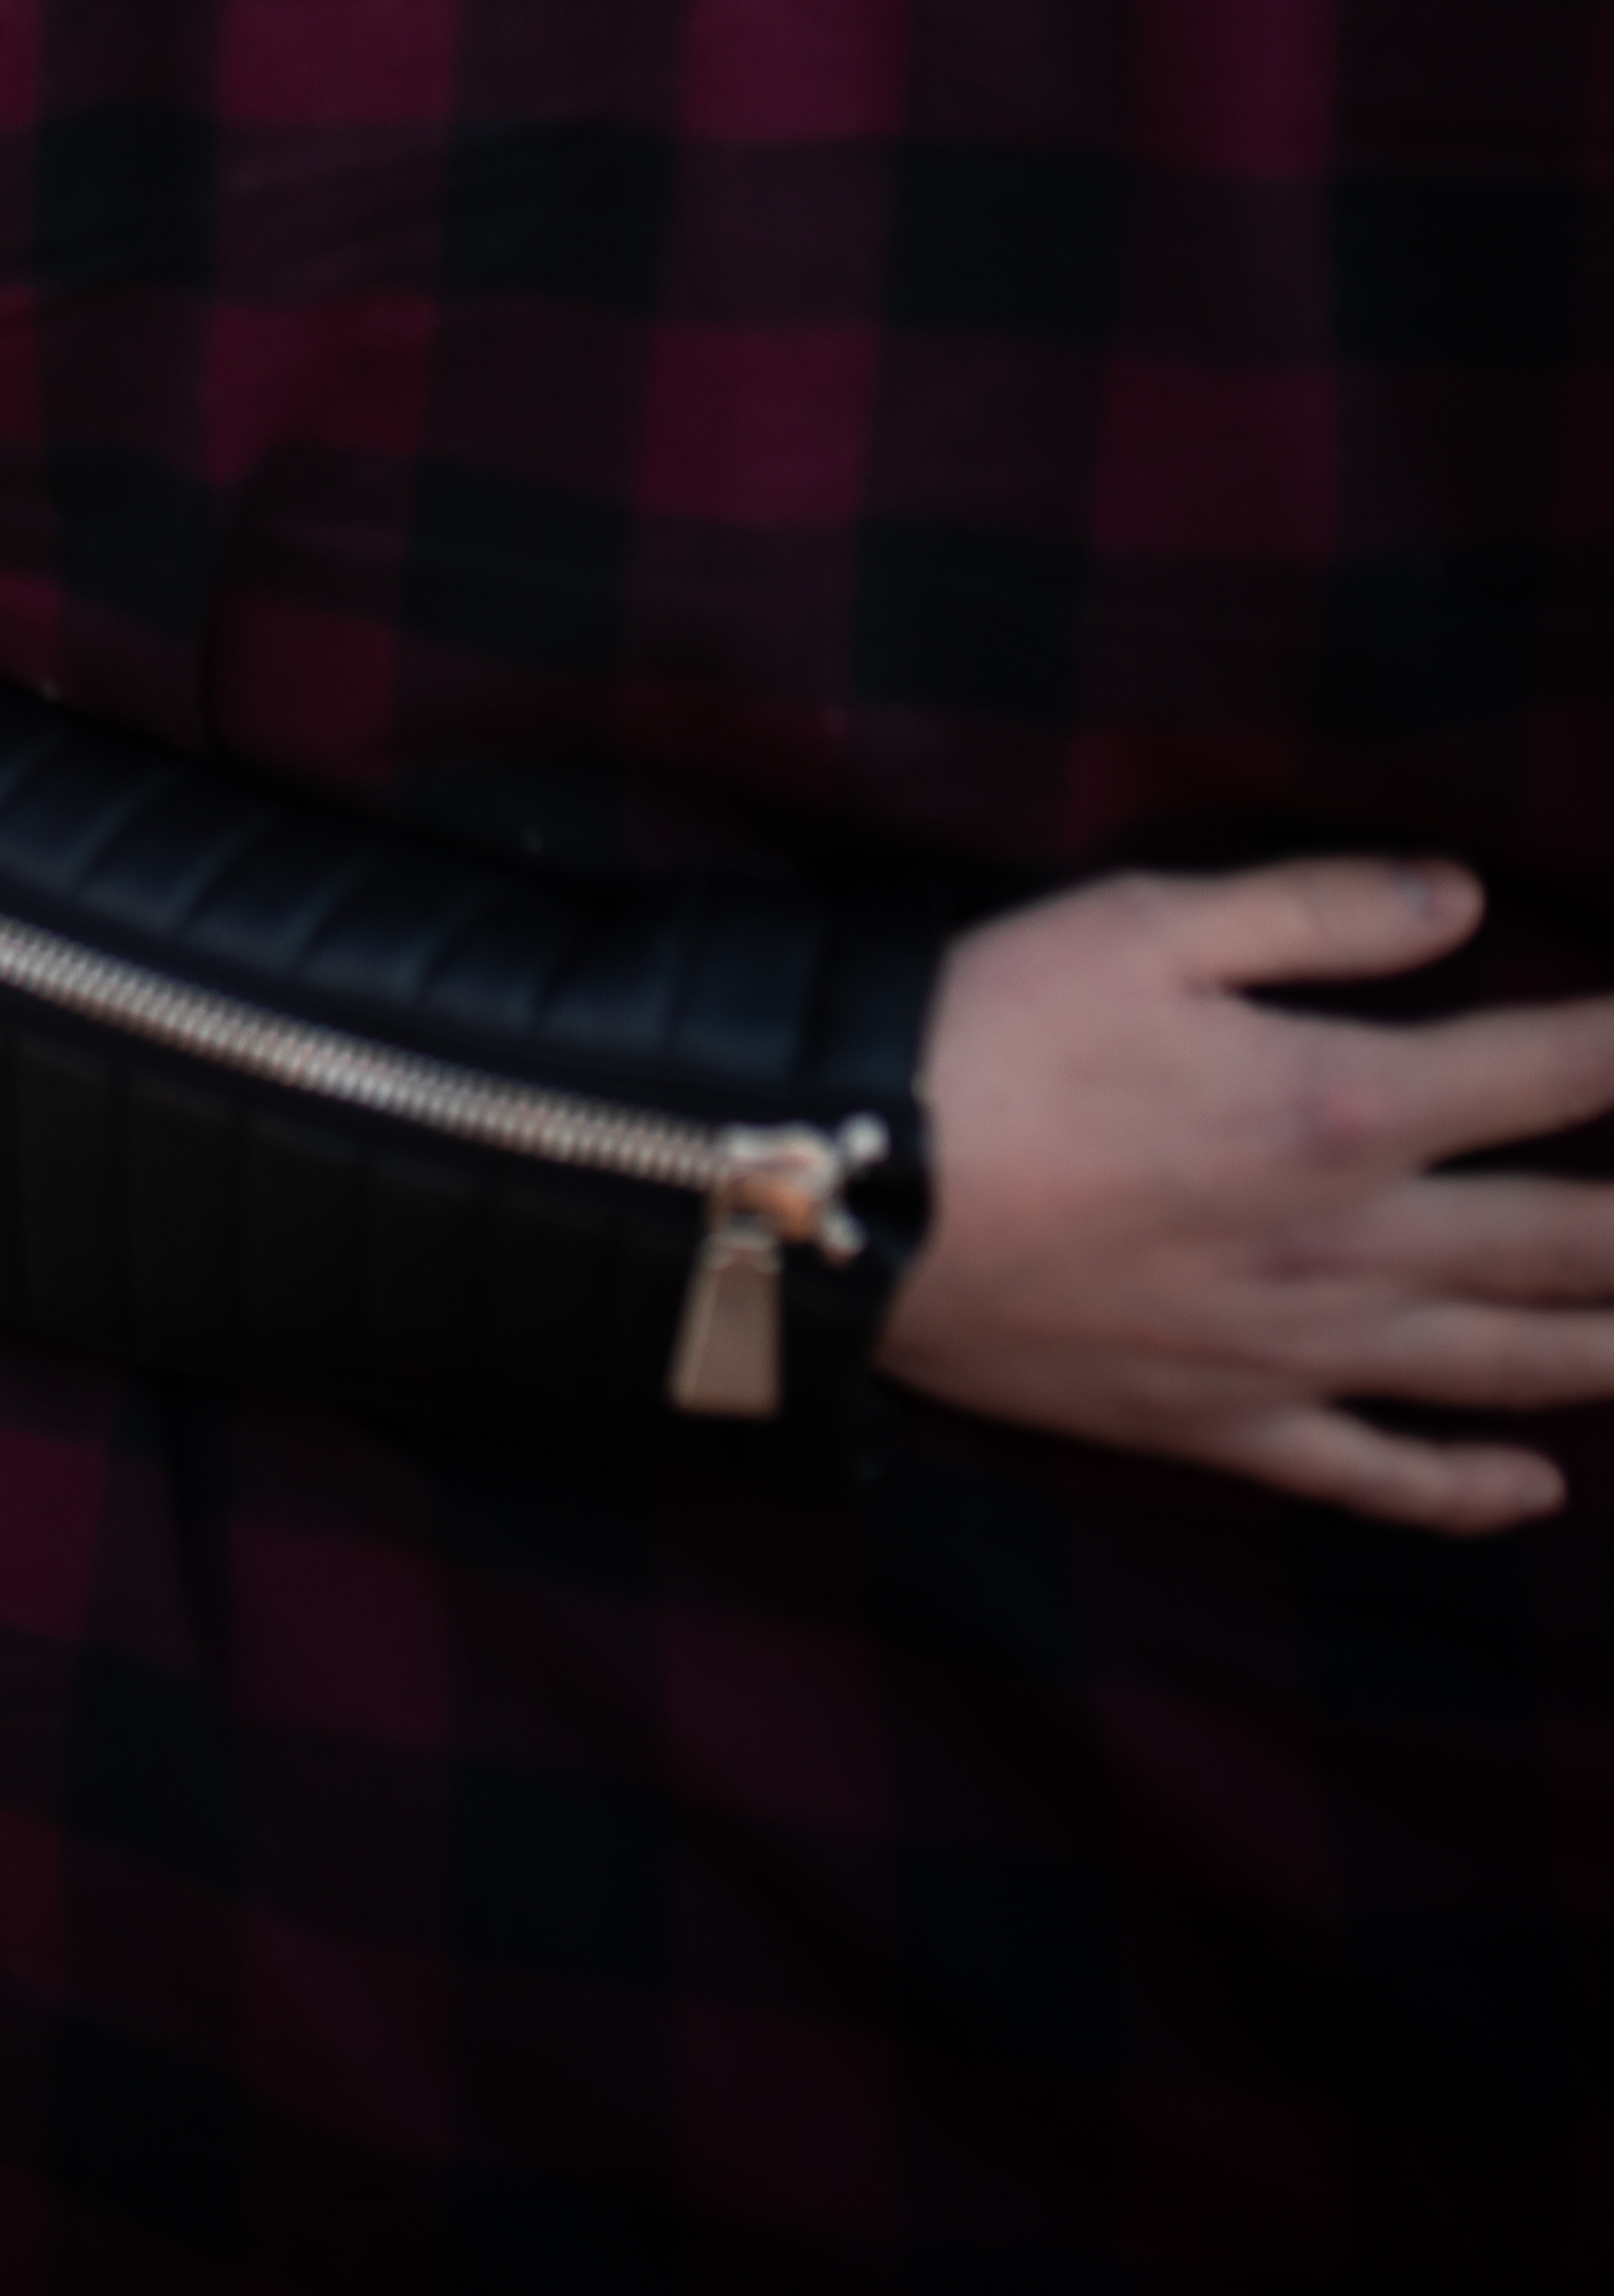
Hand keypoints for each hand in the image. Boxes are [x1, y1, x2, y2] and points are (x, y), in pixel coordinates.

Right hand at [882, 857, 1613, 1533]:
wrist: (848, 1190)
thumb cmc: (990, 1028)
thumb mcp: (1148, 921)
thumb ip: (1320, 909)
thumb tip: (1466, 897)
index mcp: (1342, 1102)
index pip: (1553, 1072)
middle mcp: (1353, 1243)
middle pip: (1574, 1242)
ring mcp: (1301, 1352)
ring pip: (1512, 1364)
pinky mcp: (1228, 1424)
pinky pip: (1382, 1477)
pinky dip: (1475, 1491)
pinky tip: (1538, 1486)